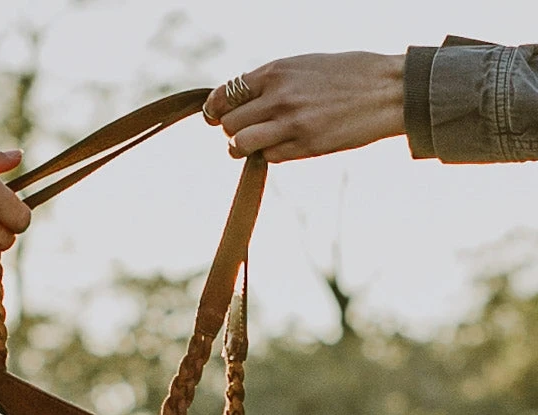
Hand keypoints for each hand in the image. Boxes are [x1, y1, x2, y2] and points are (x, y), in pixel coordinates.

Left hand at [203, 52, 405, 162]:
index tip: (216, 116)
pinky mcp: (305, 146)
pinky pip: (268, 158)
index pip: (226, 94)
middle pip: (229, 124)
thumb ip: (272, 82)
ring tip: (256, 144)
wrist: (389, 90)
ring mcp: (291, 123)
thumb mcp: (305, 65)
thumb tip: (240, 100)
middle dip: (232, 130)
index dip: (216, 109)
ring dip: (242, 148)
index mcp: (277, 71)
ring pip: (240, 144)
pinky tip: (285, 145)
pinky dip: (270, 155)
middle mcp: (279, 97)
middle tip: (246, 130)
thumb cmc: (349, 75)